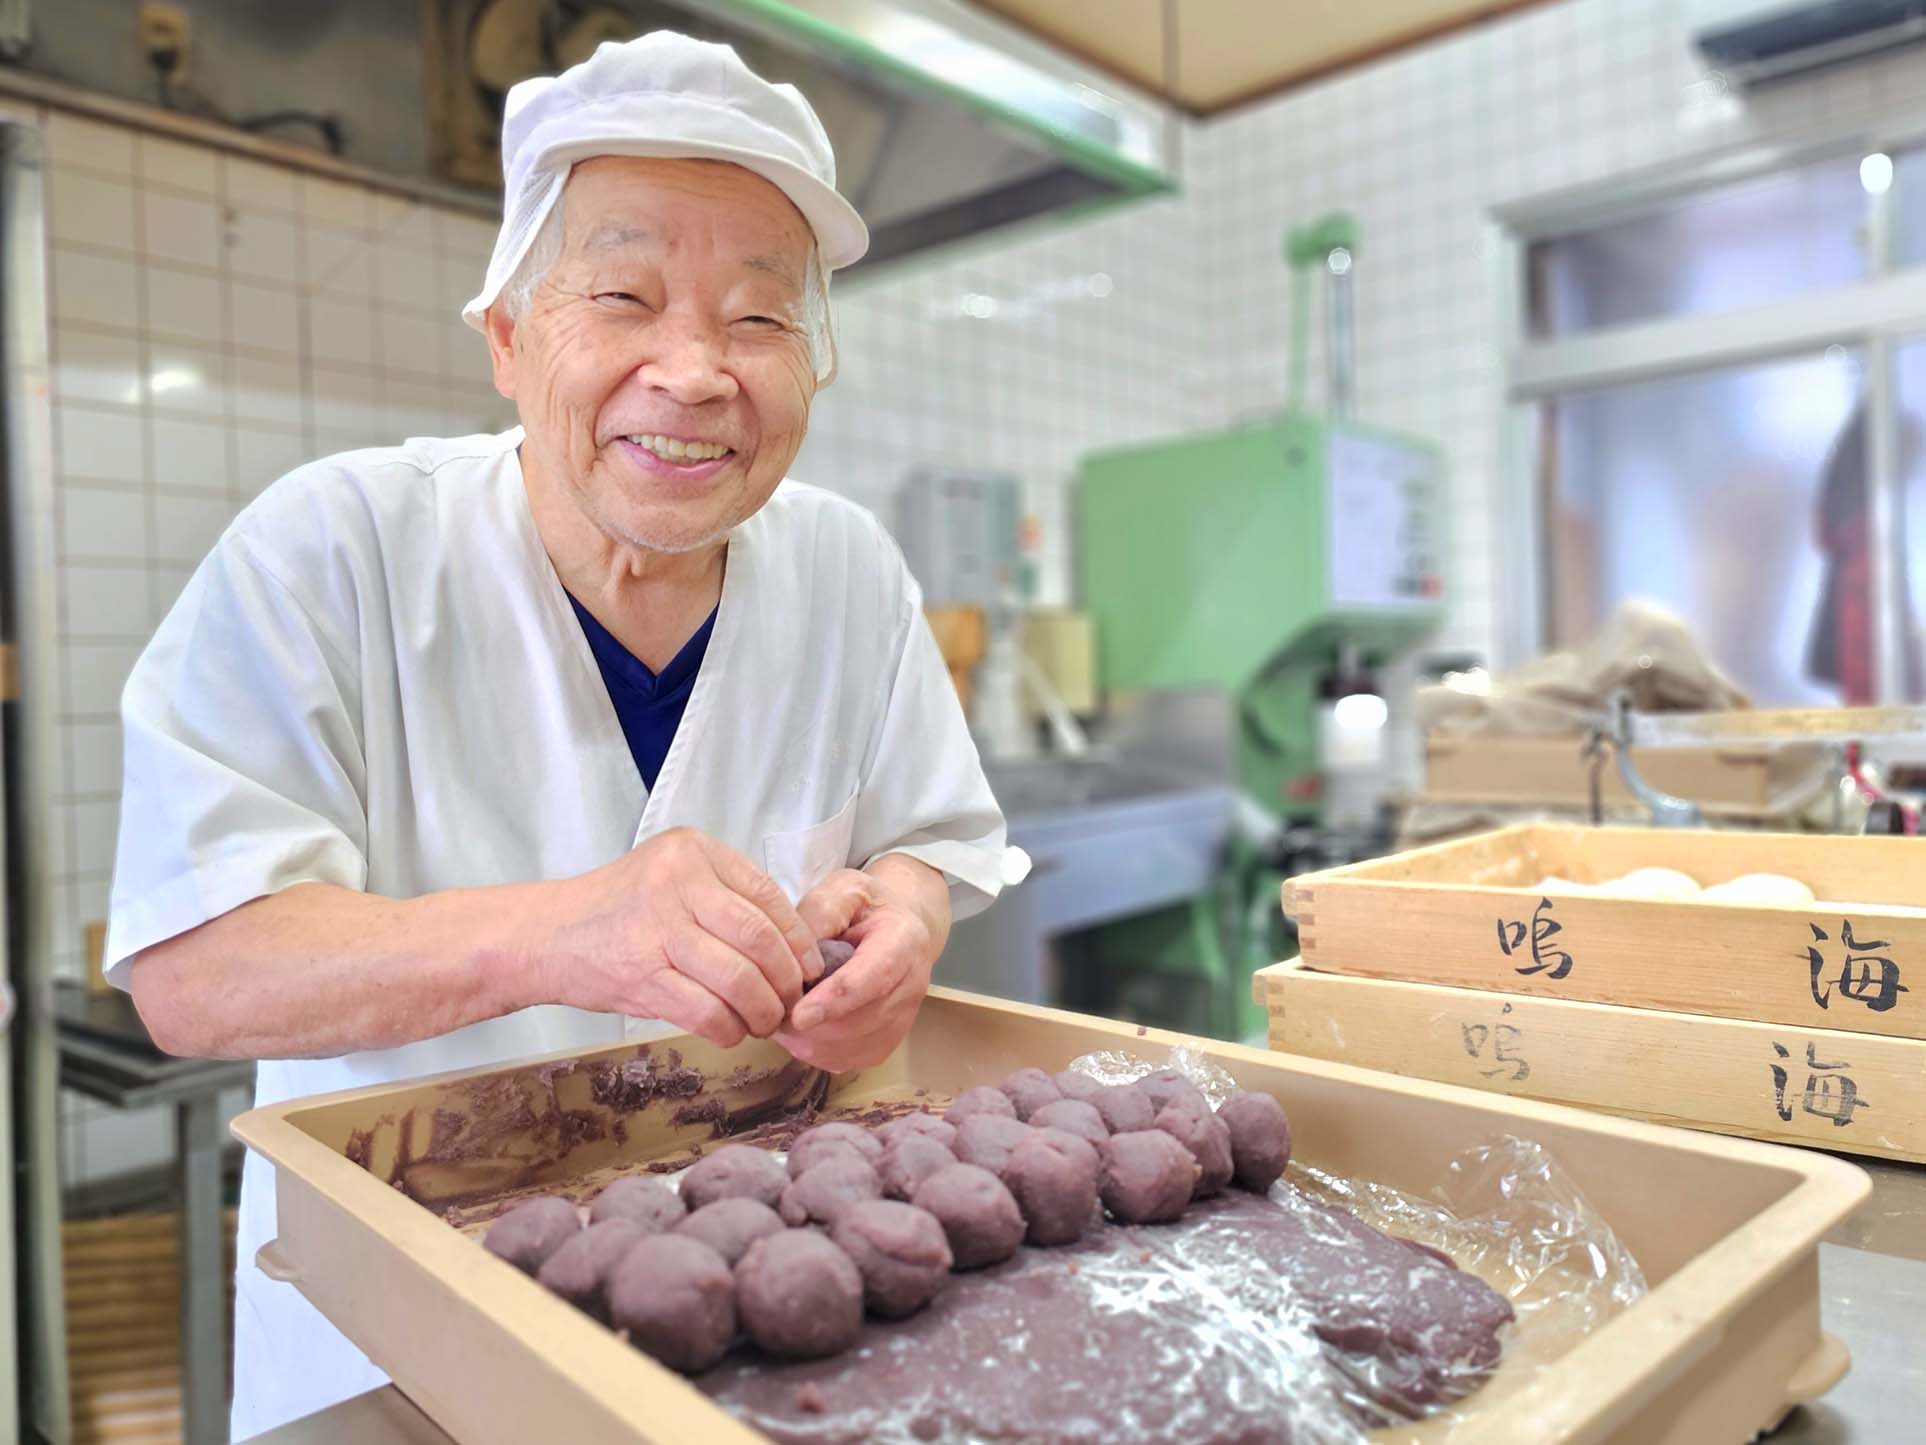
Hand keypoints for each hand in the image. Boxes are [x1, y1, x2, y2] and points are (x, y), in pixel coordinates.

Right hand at [535, 828, 823, 1047]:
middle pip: (759, 938)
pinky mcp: (641, 975)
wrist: (547, 935)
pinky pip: (706, 1011)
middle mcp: (677, 882)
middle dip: (786, 979)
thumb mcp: (671, 877)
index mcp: (692, 851)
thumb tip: (790, 943)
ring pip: (738, 979)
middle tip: (791, 1000)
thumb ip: (723, 895)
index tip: (809, 966)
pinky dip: (728, 1028)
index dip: (797, 939)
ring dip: (762, 1010)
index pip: (766, 896)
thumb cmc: (618, 909)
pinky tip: (731, 1031)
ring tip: (764, 1021)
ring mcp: (657, 928)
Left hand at [775, 857, 948, 1072]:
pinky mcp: (886, 1044)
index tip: (799, 1014)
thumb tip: (793, 954)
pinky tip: (802, 1027)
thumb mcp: (842, 889)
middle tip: (773, 1006)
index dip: (837, 999)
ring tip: (785, 1012)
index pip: (875, 977)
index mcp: (905, 940)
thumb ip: (819, 913)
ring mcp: (903, 1020)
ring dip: (808, 1039)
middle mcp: (913, 985)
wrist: (896, 928)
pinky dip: (815, 1050)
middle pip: (860, 1022)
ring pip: (850, 1048)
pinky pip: (846, 1060)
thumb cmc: (863, 907)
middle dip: (811, 1024)